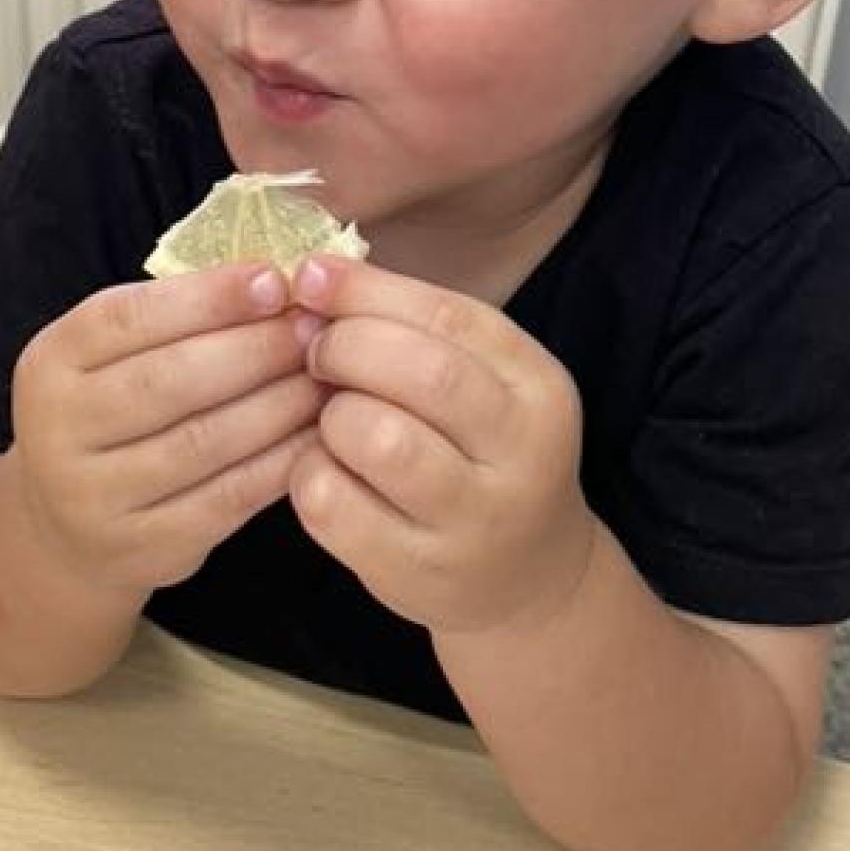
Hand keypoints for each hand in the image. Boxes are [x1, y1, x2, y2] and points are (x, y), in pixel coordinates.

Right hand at [10, 263, 321, 602]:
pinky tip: (317, 436)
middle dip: (254, 349)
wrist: (64, 530)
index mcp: (49, 363)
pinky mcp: (143, 548)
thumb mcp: (110, 359)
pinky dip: (280, 462)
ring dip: (278, 405)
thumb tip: (275, 281)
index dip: (207, 297)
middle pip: (169, 380)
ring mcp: (95, 497)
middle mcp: (58, 431)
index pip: (128, 318)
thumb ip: (174, 319)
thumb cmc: (109, 416)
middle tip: (315, 332)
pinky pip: (227, 498)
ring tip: (325, 379)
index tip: (274, 280)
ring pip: (204, 441)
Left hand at [286, 256, 597, 637]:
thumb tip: (316, 274)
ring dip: (331, 416)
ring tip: (330, 419)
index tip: (314, 277)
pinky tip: (323, 469)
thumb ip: (414, 329)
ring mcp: (473, 521)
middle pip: (422, 373)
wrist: (527, 576)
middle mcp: (522, 453)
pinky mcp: (417, 572)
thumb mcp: (481, 384)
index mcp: (539, 387)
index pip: (450, 317)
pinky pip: (335, 505)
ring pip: (377, 438)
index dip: (369, 291)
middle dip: (347, 347)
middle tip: (316, 353)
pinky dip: (310, 474)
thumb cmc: (483, 456)